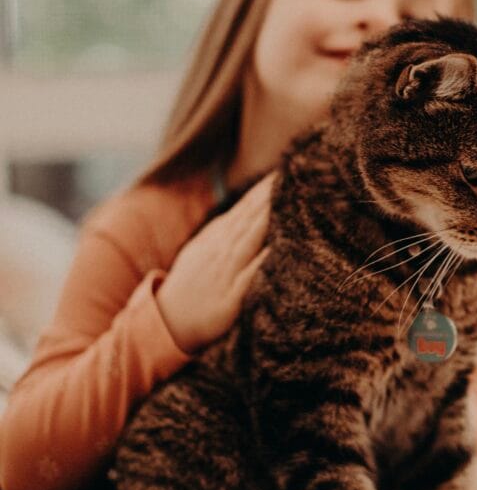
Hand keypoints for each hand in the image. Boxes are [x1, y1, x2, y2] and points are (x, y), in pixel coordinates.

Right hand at [156, 171, 275, 353]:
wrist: (167, 322)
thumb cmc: (191, 287)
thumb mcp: (204, 252)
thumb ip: (228, 232)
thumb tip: (250, 211)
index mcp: (218, 238)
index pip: (247, 207)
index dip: (267, 187)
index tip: (288, 167)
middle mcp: (223, 249)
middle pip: (252, 215)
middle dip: (273, 193)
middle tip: (296, 170)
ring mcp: (226, 271)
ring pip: (251, 236)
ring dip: (270, 215)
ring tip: (290, 195)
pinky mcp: (232, 296)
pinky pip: (251, 274)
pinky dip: (264, 258)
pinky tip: (280, 245)